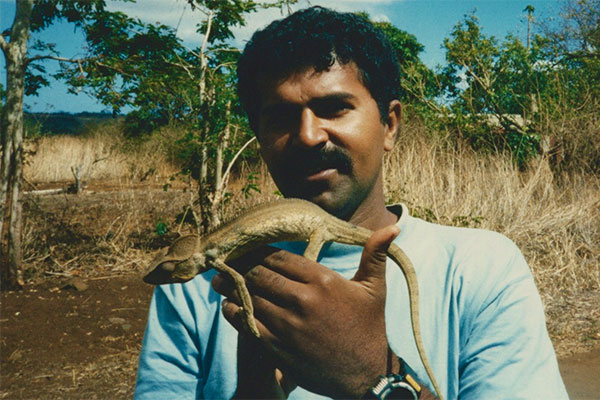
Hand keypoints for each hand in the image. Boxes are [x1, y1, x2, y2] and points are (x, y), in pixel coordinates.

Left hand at [212, 225, 400, 397]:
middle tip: (225, 261)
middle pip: (260, 274)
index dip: (259, 251)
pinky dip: (234, 312)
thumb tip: (393, 225)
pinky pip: (248, 324)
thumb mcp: (375, 288)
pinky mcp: (280, 346)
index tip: (246, 249)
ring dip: (231, 287)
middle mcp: (303, 299)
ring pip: (250, 297)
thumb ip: (375, 254)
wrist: (366, 373)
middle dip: (239, 266)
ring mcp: (289, 324)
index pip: (280, 257)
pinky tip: (227, 305)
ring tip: (218, 280)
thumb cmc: (370, 327)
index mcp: (323, 280)